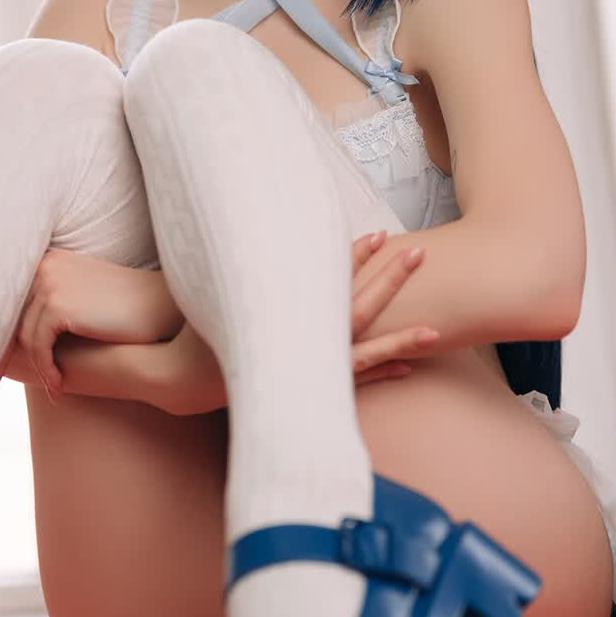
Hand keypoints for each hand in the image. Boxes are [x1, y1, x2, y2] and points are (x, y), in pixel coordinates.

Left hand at [0, 249, 167, 401]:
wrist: (163, 310)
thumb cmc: (126, 309)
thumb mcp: (82, 299)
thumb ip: (50, 305)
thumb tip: (9, 338)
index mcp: (47, 259)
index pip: (11, 300)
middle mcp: (43, 265)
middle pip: (7, 317)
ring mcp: (49, 282)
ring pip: (23, 336)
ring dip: (36, 366)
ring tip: (51, 387)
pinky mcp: (57, 304)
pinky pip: (39, 346)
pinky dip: (47, 369)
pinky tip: (59, 386)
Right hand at [155, 233, 440, 416]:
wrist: (180, 381)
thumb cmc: (197, 330)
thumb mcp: (212, 293)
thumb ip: (236, 266)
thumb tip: (245, 227)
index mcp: (281, 316)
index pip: (327, 279)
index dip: (353, 255)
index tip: (379, 234)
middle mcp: (300, 344)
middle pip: (356, 309)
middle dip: (389, 281)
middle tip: (420, 254)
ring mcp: (307, 370)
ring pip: (364, 353)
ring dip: (399, 341)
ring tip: (434, 333)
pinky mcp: (308, 389)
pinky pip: (352, 381)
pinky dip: (380, 371)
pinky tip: (407, 367)